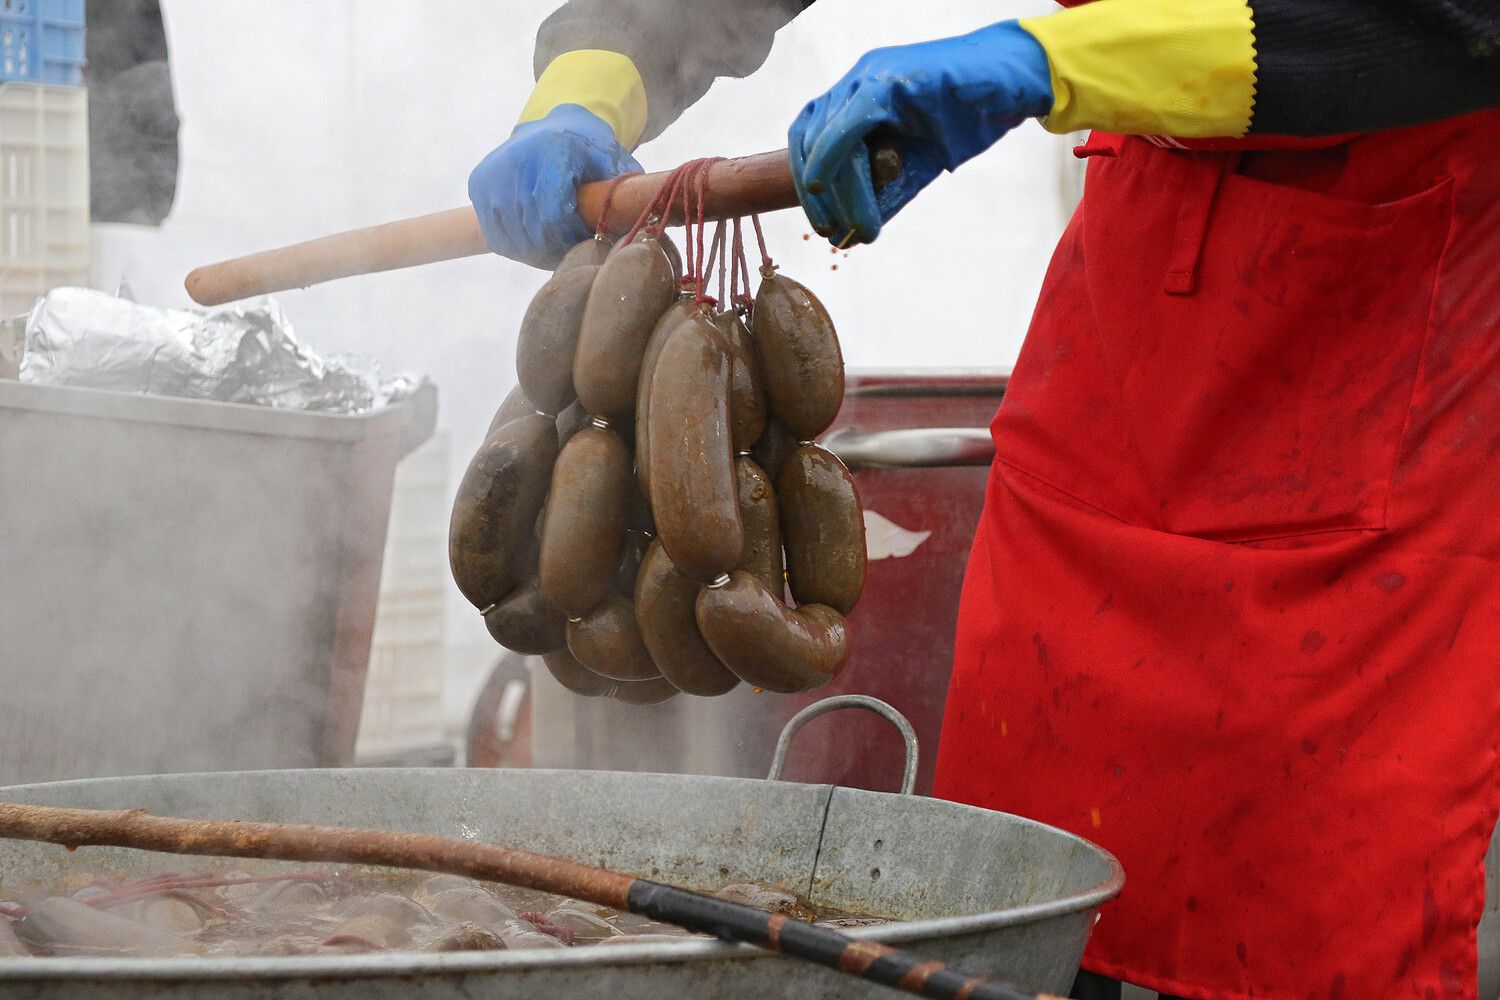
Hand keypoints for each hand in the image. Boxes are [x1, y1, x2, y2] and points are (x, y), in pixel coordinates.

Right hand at [469, 104, 641, 269]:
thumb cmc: (590, 151)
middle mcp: (514, 160)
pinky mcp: (478, 187)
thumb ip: (623, 191)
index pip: (554, 214)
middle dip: (559, 248)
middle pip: (535, 230)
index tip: (589, 240)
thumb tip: (642, 223)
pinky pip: (498, 237)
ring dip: (539, 252)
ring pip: (514, 239)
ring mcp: (491, 176)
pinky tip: (540, 241)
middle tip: (578, 250)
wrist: (551, 127)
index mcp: (551, 151)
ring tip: (561, 245)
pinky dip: (520, 248)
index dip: (572, 238)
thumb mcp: (613, 163)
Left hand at [788, 21, 1053, 246]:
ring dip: (836, 189)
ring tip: (856, 226)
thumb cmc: (968, 116)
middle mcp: (856, 84)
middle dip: (814, 194)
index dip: (808, 186)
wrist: (1015, 80)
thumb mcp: (919, 163)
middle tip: (830, 232)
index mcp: (856, 100)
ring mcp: (870, 77)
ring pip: (825, 134)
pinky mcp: (890, 80)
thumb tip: (858, 232)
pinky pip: (849, 120)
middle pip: (807, 138)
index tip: (823, 224)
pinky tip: (831, 186)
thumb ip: (889, 190)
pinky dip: (832, 155)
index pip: (808, 140)